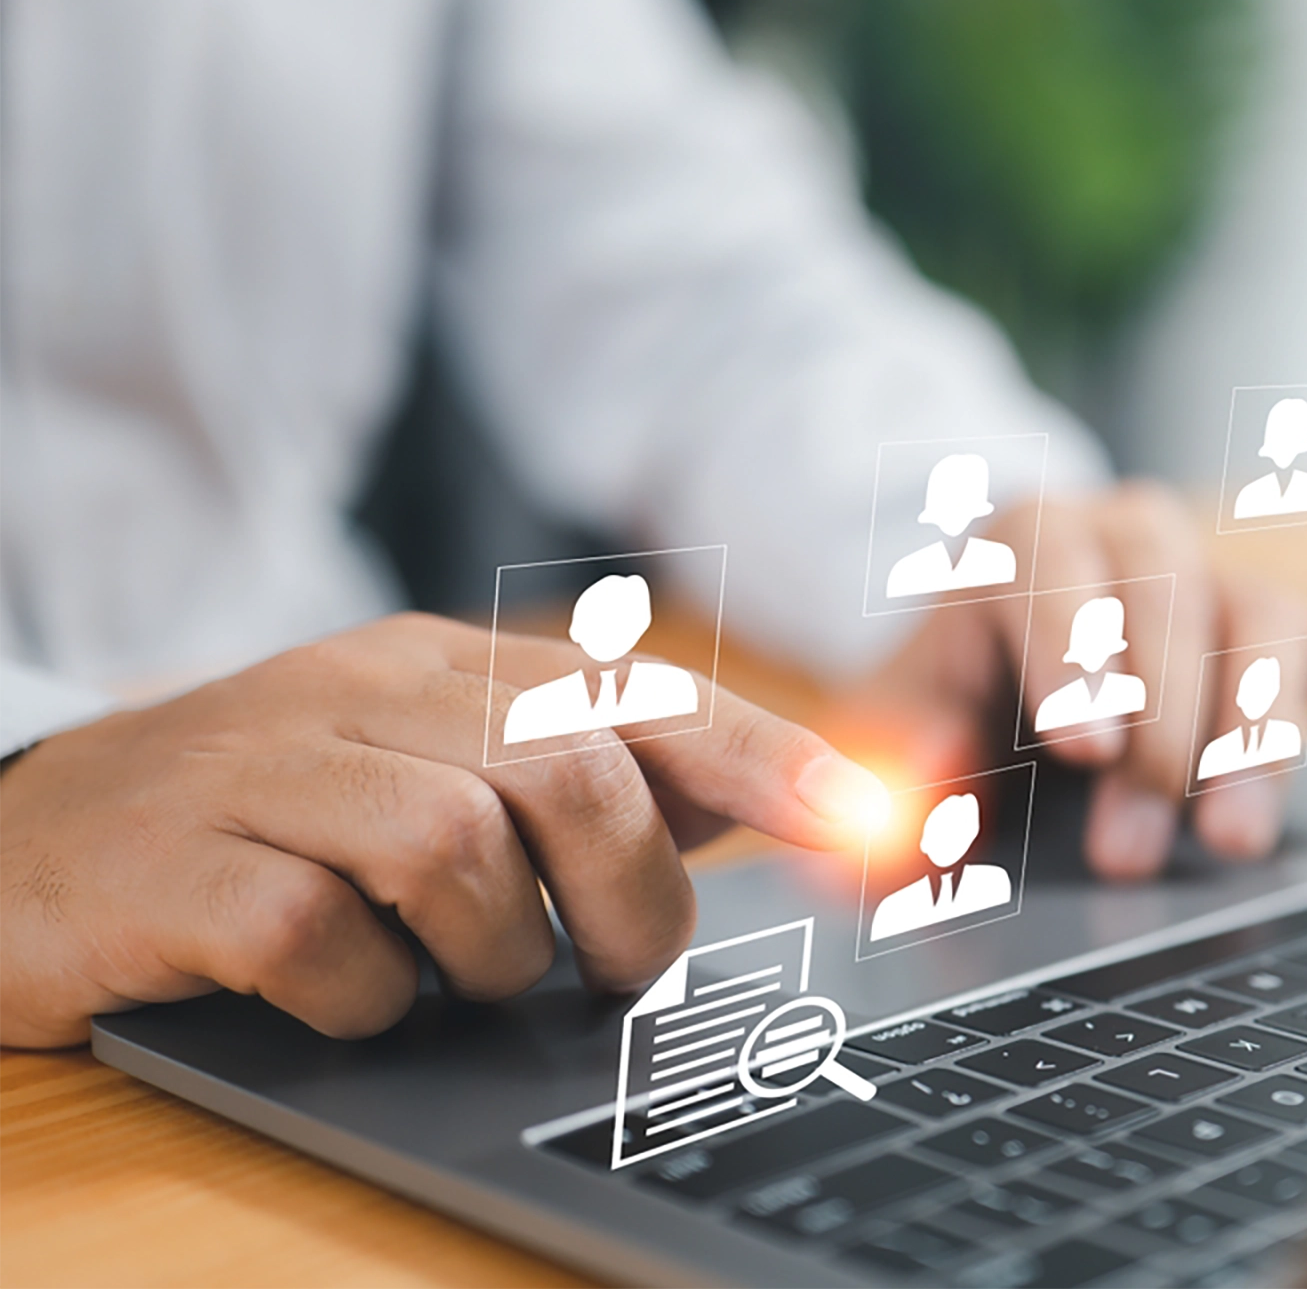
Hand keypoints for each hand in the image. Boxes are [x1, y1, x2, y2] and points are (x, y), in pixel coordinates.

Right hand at [0, 614, 889, 1048]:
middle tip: (619, 965)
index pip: (641, 695)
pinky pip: (321, 937)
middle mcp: (365, 693)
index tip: (866, 827)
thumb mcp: (434, 772)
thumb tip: (770, 820)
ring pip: (456, 844)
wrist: (32, 836)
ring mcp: (263, 769)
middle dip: (630, 894)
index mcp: (447, 668)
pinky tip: (345, 994)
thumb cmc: (276, 815)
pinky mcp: (175, 866)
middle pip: (568, 768)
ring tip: (459, 972)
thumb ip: (584, 788)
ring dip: (493, 949)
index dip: (767, 762)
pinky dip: (365, 995)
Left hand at [852, 482, 1306, 880]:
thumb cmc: (952, 707)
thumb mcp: (900, 726)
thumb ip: (884, 762)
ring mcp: (1218, 579)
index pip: (1050, 561)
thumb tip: (899, 794)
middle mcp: (1132, 536)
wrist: (1009, 681)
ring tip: (1231, 844)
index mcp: (1022, 540)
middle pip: (1166, 597)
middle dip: (1157, 729)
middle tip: (1128, 852)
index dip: (1073, 648)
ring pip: (1266, 619)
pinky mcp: (1289, 635)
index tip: (1085, 746)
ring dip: (1256, 734)